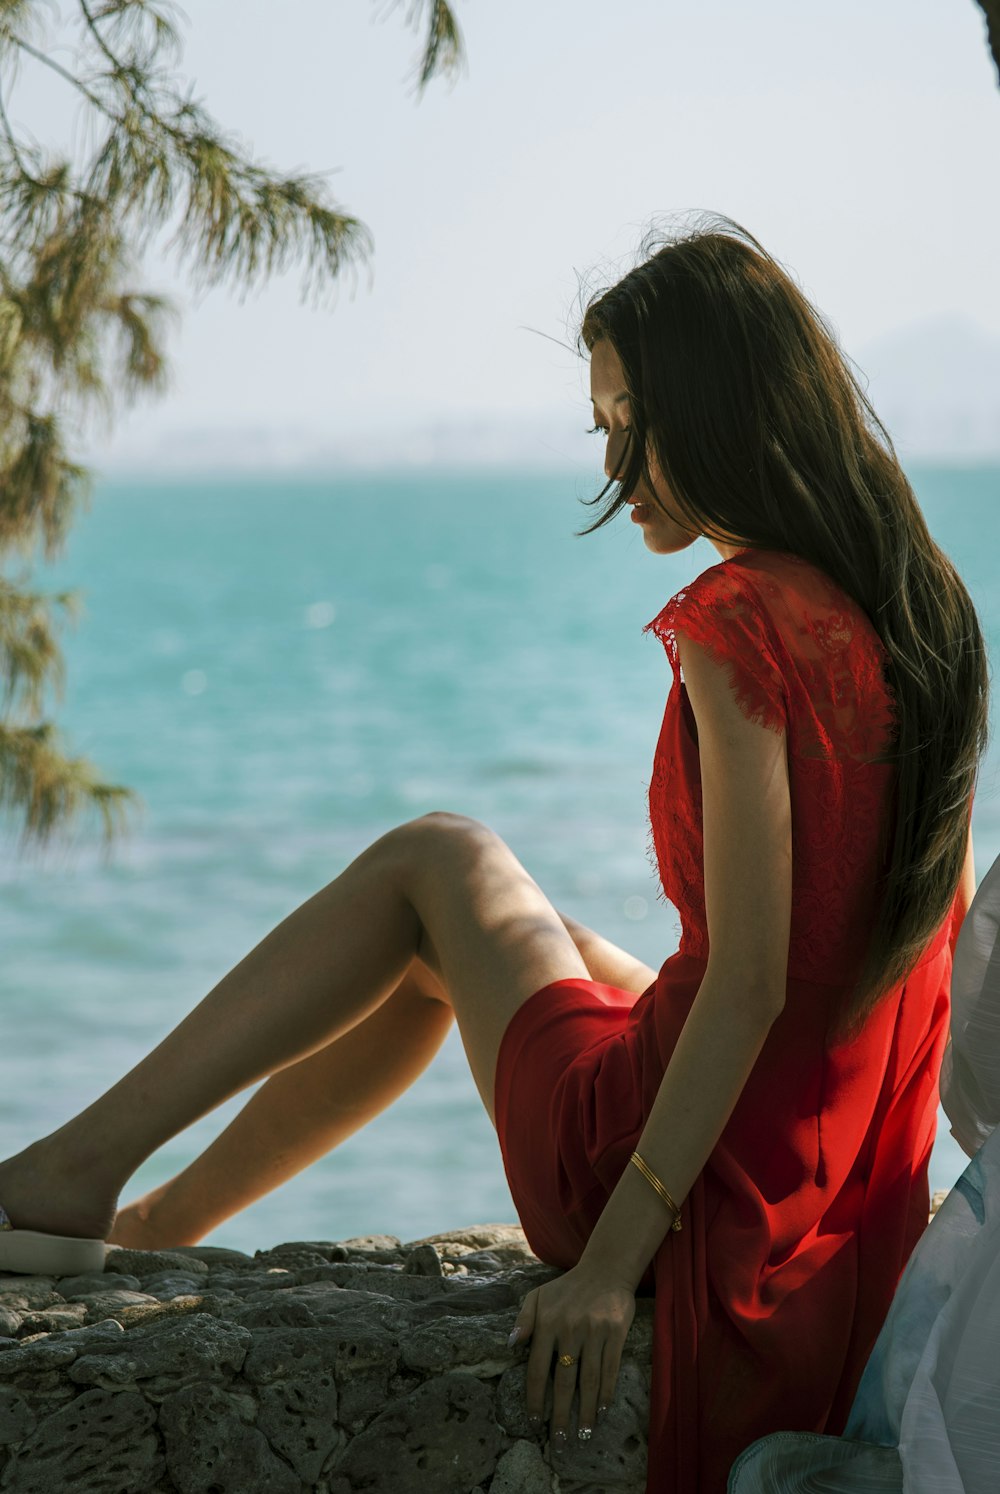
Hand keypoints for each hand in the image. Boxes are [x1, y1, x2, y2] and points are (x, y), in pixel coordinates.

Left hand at [507, 1259, 635, 1443]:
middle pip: (564, 1381)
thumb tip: (511, 1346)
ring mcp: (594, 1332)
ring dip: (585, 1411)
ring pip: (589, 1381)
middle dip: (560, 1415)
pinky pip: (610, 1370)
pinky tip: (601, 1411)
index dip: (536, 1398)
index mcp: (548, 1322)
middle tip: (558, 1441)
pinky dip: (606, 1393)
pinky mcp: (615, 1334)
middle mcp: (570, 1329)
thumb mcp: (538, 1295)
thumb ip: (523, 1320)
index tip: (535, 1422)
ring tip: (581, 1435)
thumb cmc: (567, 1287)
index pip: (538, 1368)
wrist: (606, 1269)